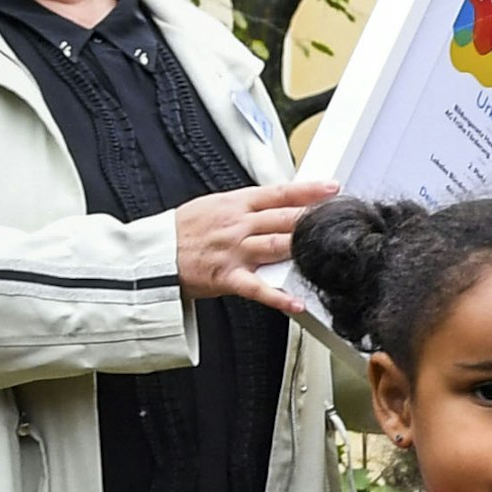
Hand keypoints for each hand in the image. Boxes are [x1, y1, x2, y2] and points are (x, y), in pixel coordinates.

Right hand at [175, 181, 332, 309]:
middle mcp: (238, 225)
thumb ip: (247, 206)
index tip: (332, 188)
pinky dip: (277, 296)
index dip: (308, 191)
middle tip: (339, 219)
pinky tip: (296, 302)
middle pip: (284, 219)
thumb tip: (277, 201)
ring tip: (328, 251)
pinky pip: (257, 288)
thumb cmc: (184, 230)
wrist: (152, 255)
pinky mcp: (227, 277)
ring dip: (303, 249)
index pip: (279, 193)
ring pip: (276, 246)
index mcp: (236, 204)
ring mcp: (234, 251)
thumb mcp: (215, 205)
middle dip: (314, 219)